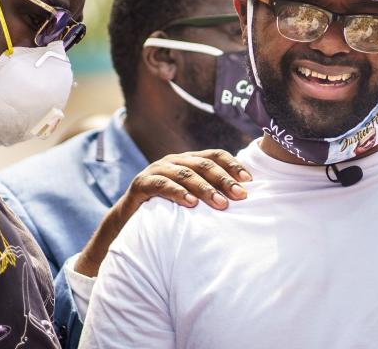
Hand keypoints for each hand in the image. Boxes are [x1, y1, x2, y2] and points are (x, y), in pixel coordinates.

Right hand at [123, 149, 251, 212]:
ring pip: (186, 173)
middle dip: (224, 179)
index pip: (215, 155)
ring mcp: (157, 170)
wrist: (128, 221)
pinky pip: (163, 184)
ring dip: (205, 188)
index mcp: (188, 160)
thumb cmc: (166, 210)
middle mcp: (174, 161)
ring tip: (221, 203)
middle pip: (204, 164)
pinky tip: (191, 203)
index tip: (249, 181)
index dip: (233, 165)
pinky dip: (178, 193)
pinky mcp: (142, 183)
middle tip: (240, 195)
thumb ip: (211, 194)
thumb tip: (243, 197)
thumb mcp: (191, 198)